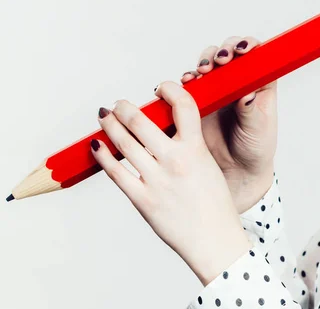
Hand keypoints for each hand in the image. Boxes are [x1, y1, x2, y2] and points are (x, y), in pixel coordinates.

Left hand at [91, 80, 252, 284]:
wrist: (214, 239)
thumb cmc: (215, 205)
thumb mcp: (209, 165)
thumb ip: (189, 145)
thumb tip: (166, 129)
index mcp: (196, 149)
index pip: (183, 106)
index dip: (170, 90)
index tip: (161, 88)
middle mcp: (174, 161)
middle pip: (141, 122)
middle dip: (125, 108)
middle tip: (120, 104)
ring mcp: (156, 180)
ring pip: (124, 143)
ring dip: (110, 125)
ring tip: (105, 116)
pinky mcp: (142, 200)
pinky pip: (116, 173)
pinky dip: (103, 156)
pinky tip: (97, 145)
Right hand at [181, 36, 278, 212]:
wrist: (235, 172)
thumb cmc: (255, 148)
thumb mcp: (258, 130)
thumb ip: (252, 111)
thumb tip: (248, 94)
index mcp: (259, 83)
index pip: (256, 55)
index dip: (247, 46)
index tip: (242, 50)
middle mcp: (237, 81)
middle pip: (228, 54)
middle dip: (221, 52)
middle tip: (218, 62)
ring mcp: (216, 89)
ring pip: (207, 65)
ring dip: (203, 63)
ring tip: (201, 74)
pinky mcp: (197, 101)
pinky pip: (189, 85)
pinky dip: (186, 81)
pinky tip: (186, 84)